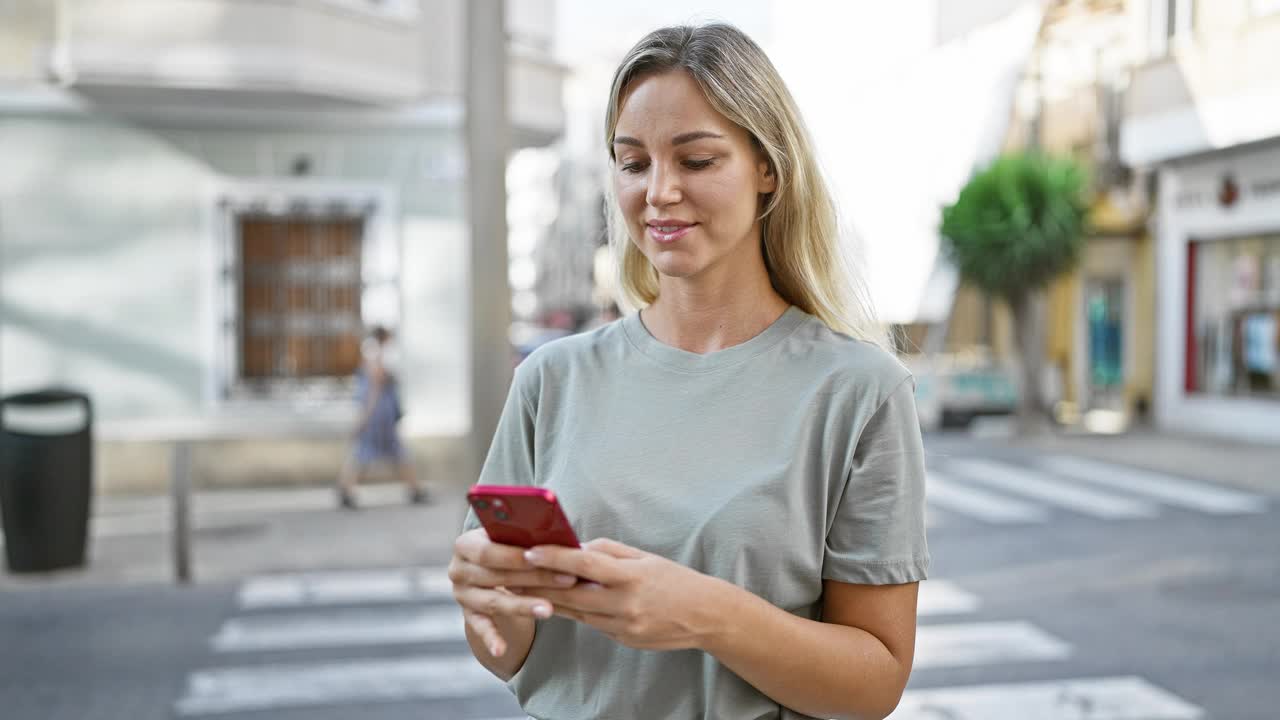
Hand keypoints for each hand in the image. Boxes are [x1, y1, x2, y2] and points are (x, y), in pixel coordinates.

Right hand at [448, 528, 577, 656]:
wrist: (488, 566)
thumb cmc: (507, 544)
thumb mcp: (509, 537)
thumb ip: (525, 537)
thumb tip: (562, 542)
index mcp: (465, 544)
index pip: (487, 551)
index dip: (513, 555)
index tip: (542, 556)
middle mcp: (458, 570)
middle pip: (496, 576)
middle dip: (534, 577)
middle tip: (567, 579)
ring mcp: (462, 595)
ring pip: (494, 602)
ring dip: (523, 606)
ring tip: (548, 610)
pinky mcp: (469, 615)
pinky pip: (481, 628)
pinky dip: (491, 639)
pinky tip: (501, 650)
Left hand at [522, 538, 723, 650]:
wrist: (705, 615)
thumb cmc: (674, 579)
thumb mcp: (644, 557)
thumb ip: (609, 552)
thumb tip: (576, 548)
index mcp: (631, 576)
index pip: (585, 565)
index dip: (554, 558)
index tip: (530, 552)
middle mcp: (625, 603)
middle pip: (572, 595)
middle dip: (539, 585)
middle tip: (511, 577)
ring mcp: (624, 626)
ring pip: (577, 613)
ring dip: (550, 601)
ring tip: (523, 590)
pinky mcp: (623, 640)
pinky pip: (592, 624)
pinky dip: (576, 613)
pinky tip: (558, 604)